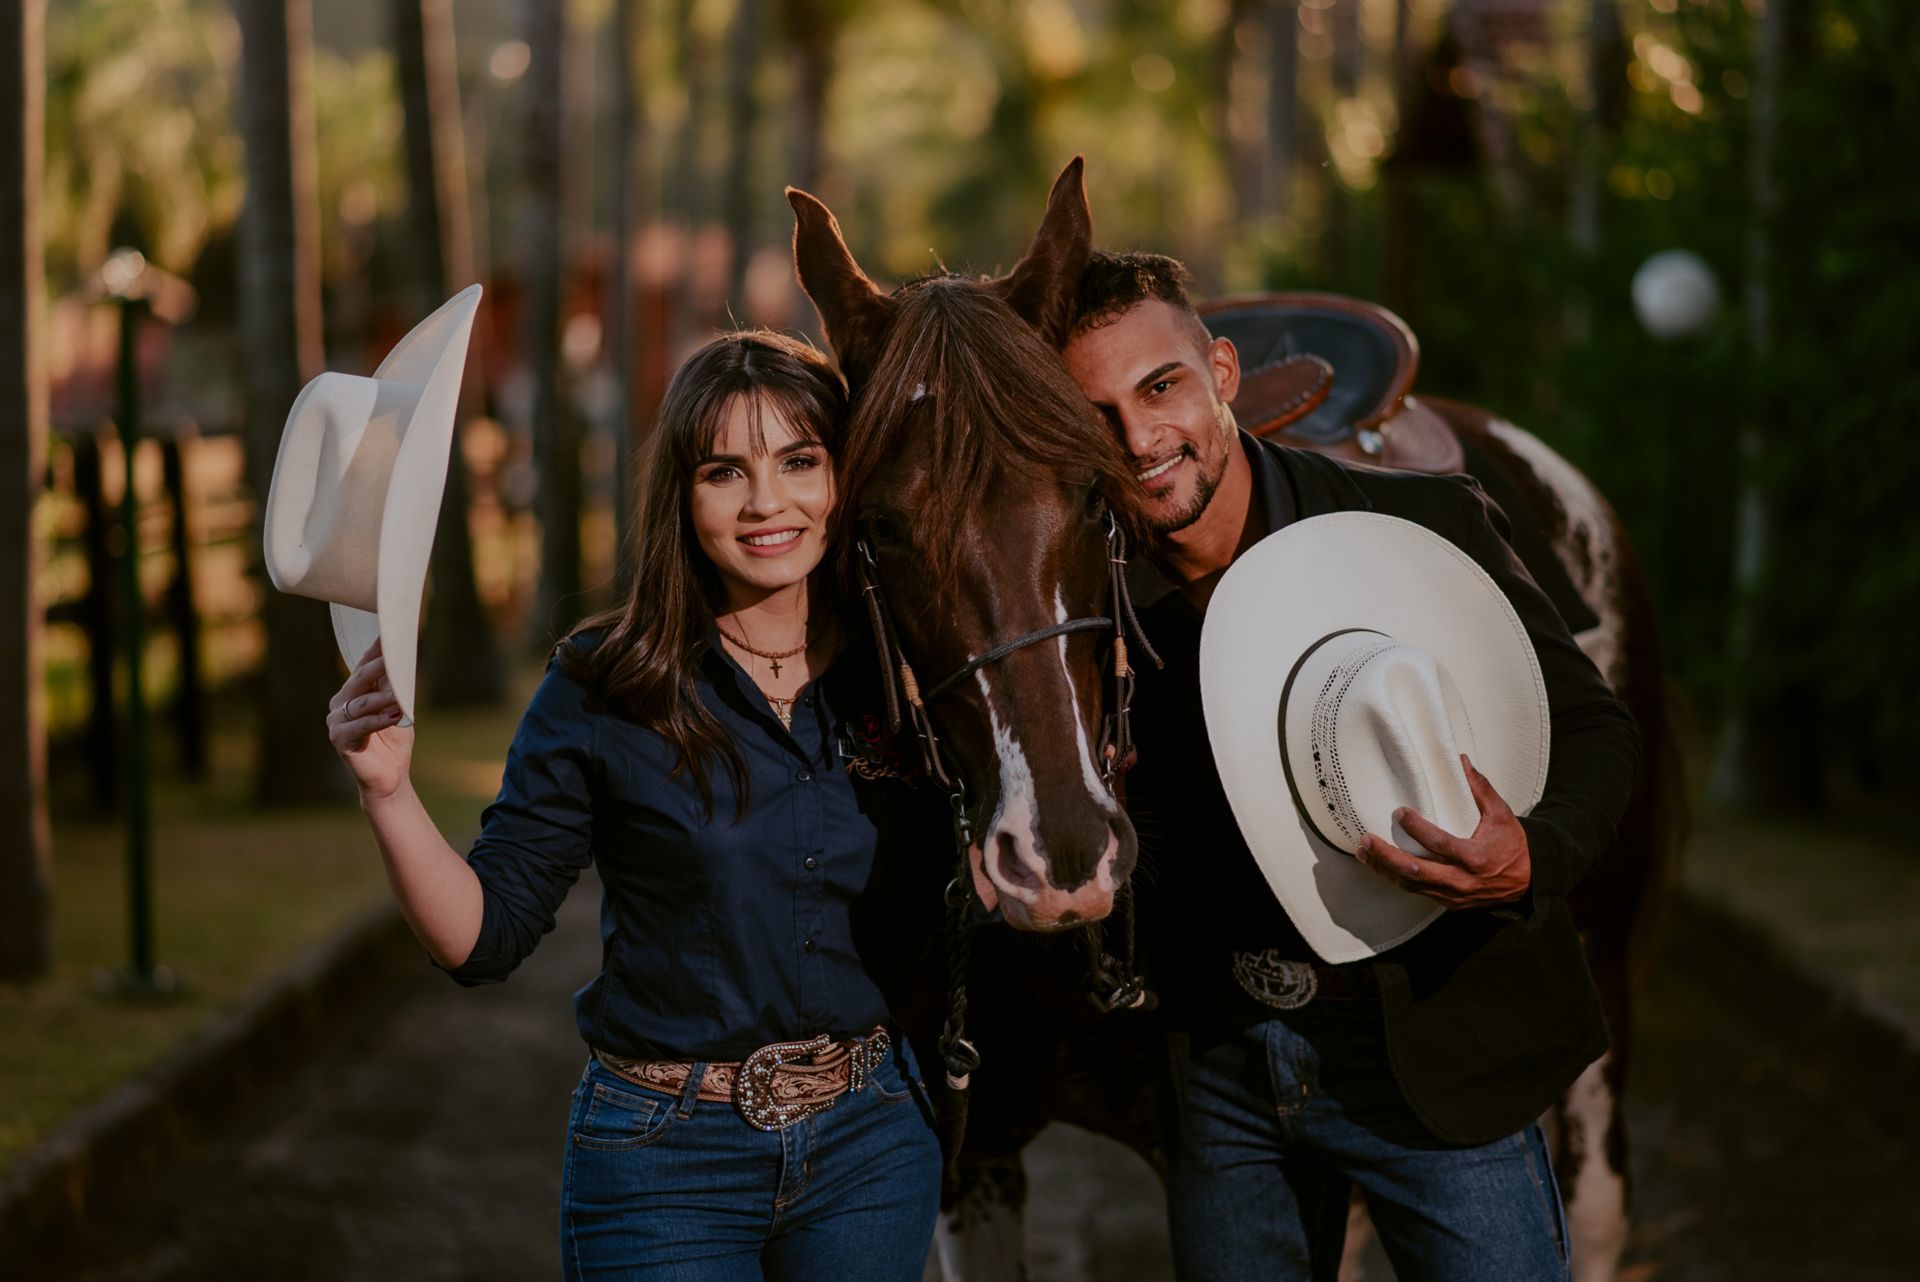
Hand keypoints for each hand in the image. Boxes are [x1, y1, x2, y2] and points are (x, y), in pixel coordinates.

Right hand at [327, 638, 413, 800]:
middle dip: (380, 666)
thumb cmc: (394, 740)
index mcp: (354, 691)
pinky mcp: (339, 738)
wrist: (390, 775)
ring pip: (362, 702)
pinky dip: (379, 719)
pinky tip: (395, 714)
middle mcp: (342, 702)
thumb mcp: (398, 708)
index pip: (364, 665)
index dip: (376, 649)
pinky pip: (361, 725)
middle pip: (360, 679)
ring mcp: (337, 720)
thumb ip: (397, 688)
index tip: (389, 631)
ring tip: (400, 691)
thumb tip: (405, 662)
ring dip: (383, 696)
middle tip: (395, 654)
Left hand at [1353, 755, 1529, 908]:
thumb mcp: (1502, 814)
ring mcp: (1454, 895)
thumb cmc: (1513, 845)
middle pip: (1417, 872)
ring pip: (1412, 885)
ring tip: (1364, 853)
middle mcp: (1462, 880)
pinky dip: (1397, 879)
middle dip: (1387, 857)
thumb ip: (1481, 788)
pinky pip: (1418, 892)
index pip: (1440, 844)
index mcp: (1476, 858)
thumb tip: (1461, 760)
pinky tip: (1381, 866)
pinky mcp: (1449, 902)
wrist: (1529, 881)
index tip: (1400, 812)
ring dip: (1385, 869)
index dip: (1417, 829)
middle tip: (1367, 840)